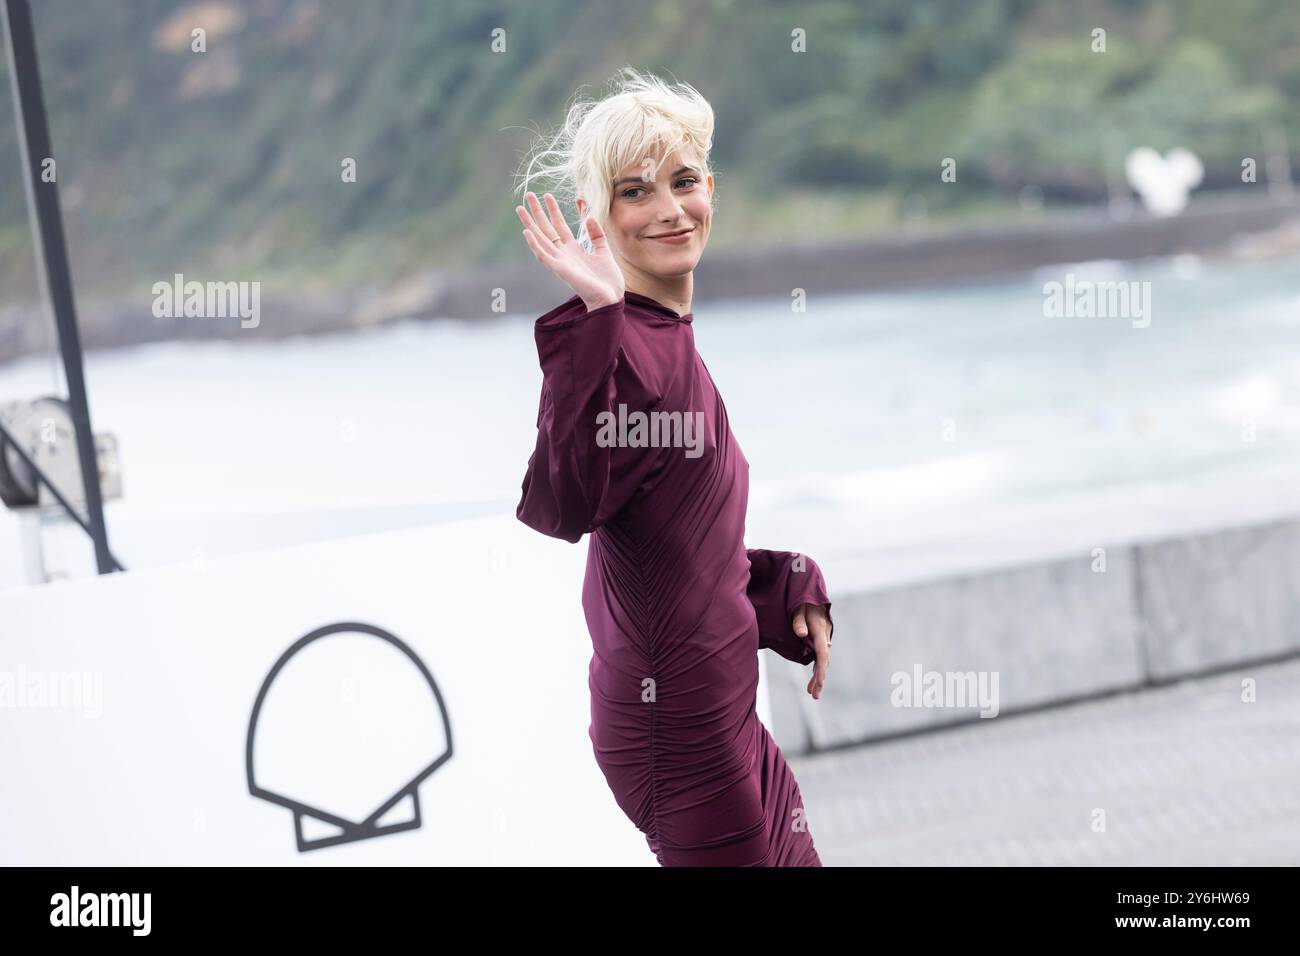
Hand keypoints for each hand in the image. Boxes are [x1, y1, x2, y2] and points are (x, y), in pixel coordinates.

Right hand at [516, 191, 624, 310]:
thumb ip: (597, 235)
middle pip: (546, 229)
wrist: (610, 299)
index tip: (547, 195)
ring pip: (540, 239)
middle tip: (528, 194)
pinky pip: (543, 256)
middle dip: (537, 212)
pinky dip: (534, 245)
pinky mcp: (559, 270)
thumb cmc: (608, 281)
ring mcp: (559, 262)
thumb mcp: (604, 252)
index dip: (553, 210)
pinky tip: (527, 232)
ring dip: (530, 223)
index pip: (560, 226)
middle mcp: (563, 254)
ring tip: (520, 208)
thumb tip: (589, 217)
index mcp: (573, 250)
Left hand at [793, 603, 831, 698]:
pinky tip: (814, 677)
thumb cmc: (803, 601)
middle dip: (819, 679)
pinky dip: (817, 668)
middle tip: (814, 696)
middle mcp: (824, 636)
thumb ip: (798, 621)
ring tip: (811, 692)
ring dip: (818, 676)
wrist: (811, 595)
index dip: (821, 670)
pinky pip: (820, 656)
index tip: (818, 683)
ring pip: (822, 661)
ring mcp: (823, 638)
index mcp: (820, 630)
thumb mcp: (798, 608)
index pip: (822, 654)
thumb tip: (801, 634)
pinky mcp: (819, 639)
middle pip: (824, 661)